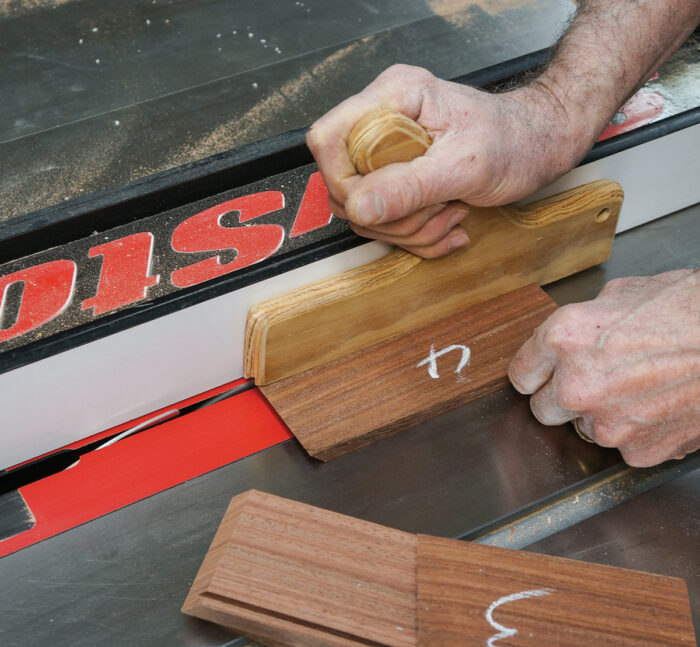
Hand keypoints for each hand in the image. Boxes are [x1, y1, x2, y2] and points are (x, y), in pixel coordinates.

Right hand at [306, 64, 589, 257]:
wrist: (537, 147)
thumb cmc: (514, 141)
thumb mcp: (466, 165)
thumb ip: (411, 186)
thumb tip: (360, 206)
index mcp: (394, 98)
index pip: (329, 138)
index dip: (342, 179)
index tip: (378, 204)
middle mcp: (384, 123)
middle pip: (345, 186)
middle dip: (392, 216)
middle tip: (437, 208)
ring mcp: (388, 154)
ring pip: (366, 212)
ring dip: (410, 229)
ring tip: (452, 212)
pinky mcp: (397, 179)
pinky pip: (387, 222)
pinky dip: (419, 236)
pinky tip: (450, 223)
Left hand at [508, 270, 699, 466]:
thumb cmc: (688, 311)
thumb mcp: (621, 295)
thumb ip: (583, 321)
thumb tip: (571, 336)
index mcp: (564, 339)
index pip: (520, 374)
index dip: (535, 372)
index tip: (543, 374)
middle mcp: (577, 385)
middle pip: (542, 409)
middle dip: (561, 396)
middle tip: (592, 380)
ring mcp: (607, 423)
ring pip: (583, 429)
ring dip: (600, 414)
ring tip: (636, 387)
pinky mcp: (637, 450)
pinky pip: (621, 445)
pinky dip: (635, 431)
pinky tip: (656, 405)